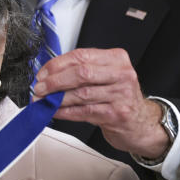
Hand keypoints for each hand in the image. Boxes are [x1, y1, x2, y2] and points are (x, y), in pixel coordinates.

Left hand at [33, 48, 169, 158]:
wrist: (141, 123)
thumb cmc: (119, 97)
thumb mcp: (107, 77)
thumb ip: (84, 71)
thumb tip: (50, 74)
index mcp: (117, 59)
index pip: (82, 56)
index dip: (58, 65)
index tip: (43, 73)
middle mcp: (121, 74)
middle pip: (81, 73)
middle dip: (55, 81)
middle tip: (39, 87)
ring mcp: (120, 95)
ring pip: (81, 94)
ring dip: (57, 98)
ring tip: (43, 100)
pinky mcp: (116, 115)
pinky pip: (83, 111)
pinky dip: (65, 111)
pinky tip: (55, 111)